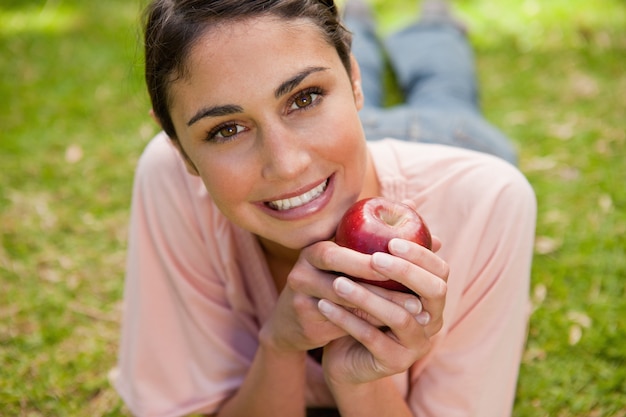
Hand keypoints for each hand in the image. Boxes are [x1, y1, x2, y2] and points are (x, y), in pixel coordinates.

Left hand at [316, 237, 448, 385]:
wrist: (347, 354)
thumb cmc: (363, 307)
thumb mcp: (374, 277)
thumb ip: (389, 246)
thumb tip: (410, 201)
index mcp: (432, 298)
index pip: (441, 272)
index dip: (420, 255)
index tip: (392, 240)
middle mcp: (433, 321)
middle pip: (434, 293)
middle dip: (404, 272)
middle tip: (373, 258)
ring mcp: (416, 345)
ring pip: (400, 318)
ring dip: (368, 297)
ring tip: (337, 282)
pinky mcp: (394, 363)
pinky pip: (373, 339)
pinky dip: (348, 320)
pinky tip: (324, 304)